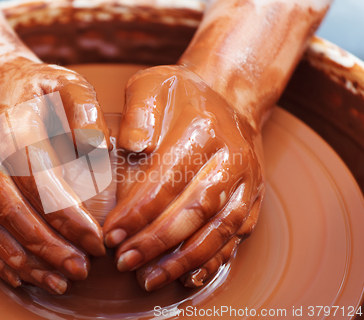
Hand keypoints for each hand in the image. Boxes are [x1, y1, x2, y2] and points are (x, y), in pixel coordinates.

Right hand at [0, 57, 108, 293]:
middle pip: (11, 212)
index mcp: (9, 131)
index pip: (38, 182)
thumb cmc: (35, 88)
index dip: (67, 216)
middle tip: (81, 270)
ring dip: (24, 261)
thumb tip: (99, 148)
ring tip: (59, 282)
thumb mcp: (66, 82)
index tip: (97, 241)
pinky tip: (22, 278)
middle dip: (47, 247)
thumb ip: (85, 109)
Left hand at [104, 65, 264, 290]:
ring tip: (149, 279)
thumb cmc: (180, 95)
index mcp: (203, 130)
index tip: (111, 234)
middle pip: (195, 210)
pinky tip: (187, 278)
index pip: (168, 178)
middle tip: (123, 263)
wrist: (228, 97)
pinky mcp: (252, 200)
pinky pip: (236, 237)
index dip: (138, 211)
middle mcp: (231, 159)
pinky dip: (213, 261)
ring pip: (219, 230)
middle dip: (157, 243)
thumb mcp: (152, 84)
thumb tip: (133, 147)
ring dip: (183, 260)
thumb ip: (139, 111)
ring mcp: (247, 183)